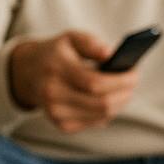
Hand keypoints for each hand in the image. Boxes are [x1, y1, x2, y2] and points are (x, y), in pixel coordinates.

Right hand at [7, 31, 139, 132]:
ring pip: (101, 115)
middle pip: (101, 104)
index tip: (135, 72)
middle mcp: (53, 95)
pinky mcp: (61, 125)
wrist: (28, 73)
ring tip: (124, 89)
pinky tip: (108, 99)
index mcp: (56, 69)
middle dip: (124, 93)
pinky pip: (95, 122)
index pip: (95, 83)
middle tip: (133, 81)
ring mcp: (56, 113)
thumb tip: (111, 54)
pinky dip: (107, 112)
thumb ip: (91, 43)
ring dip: (119, 103)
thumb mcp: (70, 38)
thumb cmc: (56, 53)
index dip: (120, 80)